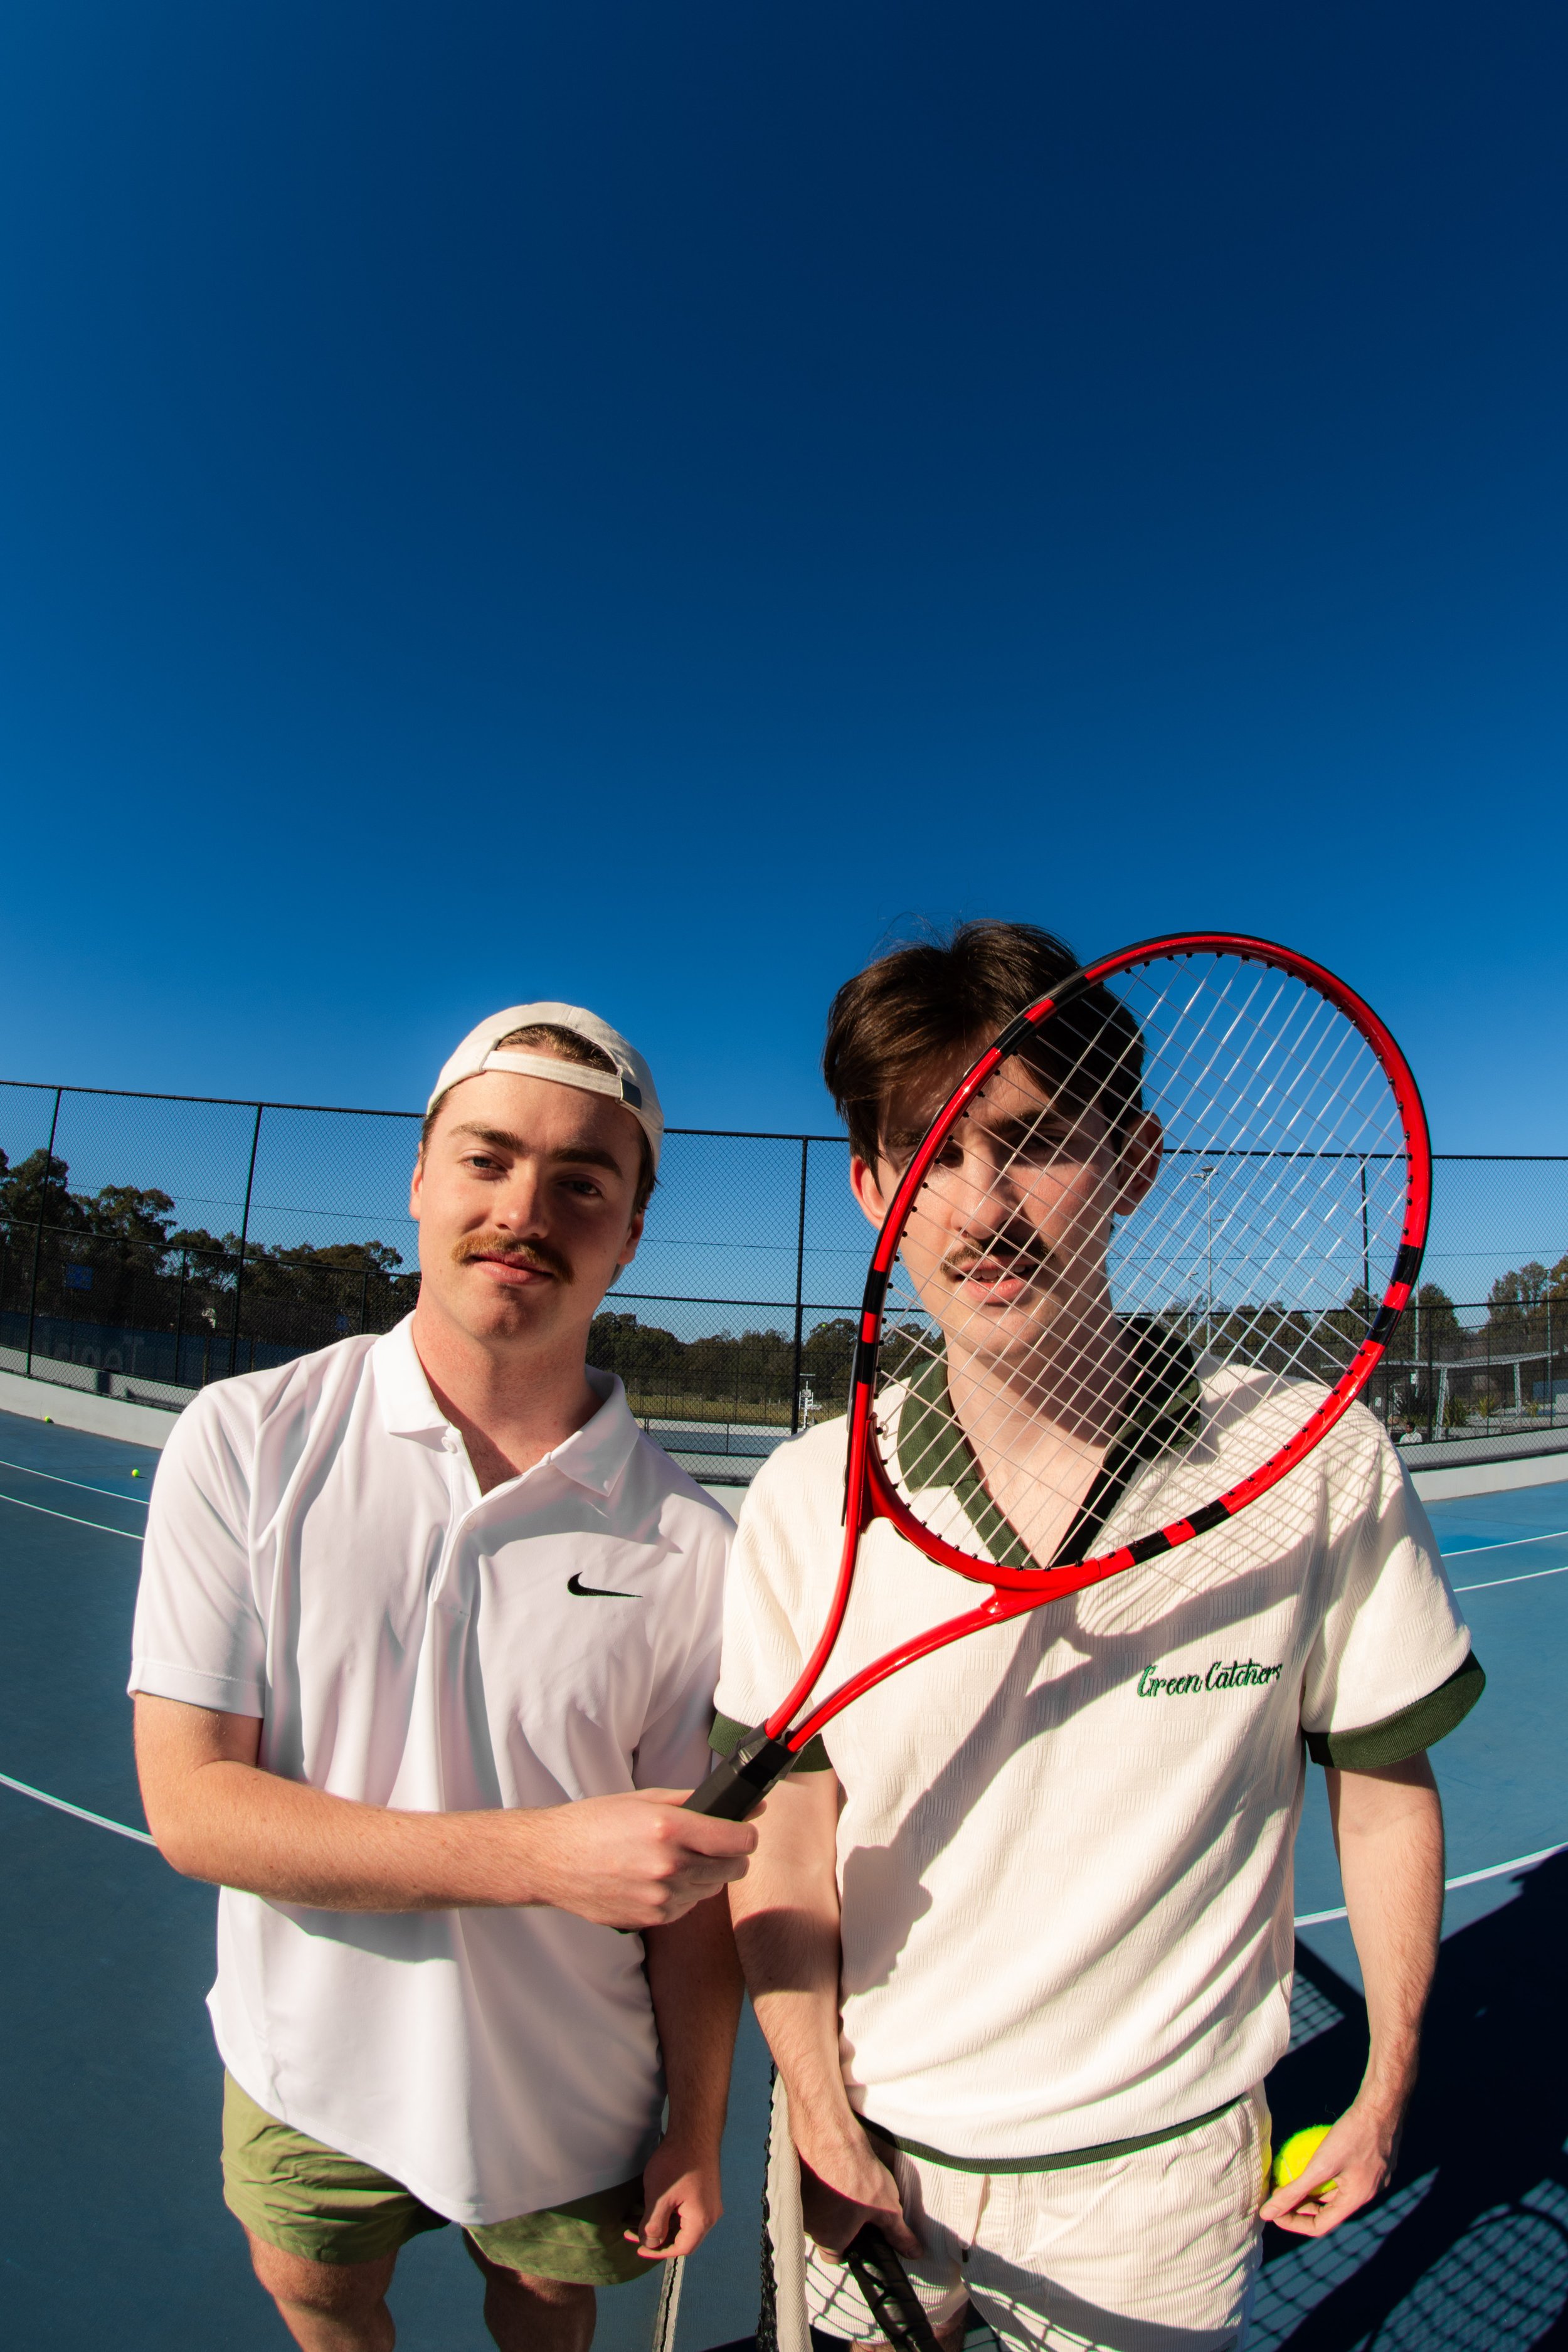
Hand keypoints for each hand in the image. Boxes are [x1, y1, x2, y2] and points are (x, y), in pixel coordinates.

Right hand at [524, 1790, 756, 1927]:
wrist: (552, 1860)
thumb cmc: (595, 1823)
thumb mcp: (645, 1799)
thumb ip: (698, 1802)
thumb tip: (749, 1806)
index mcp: (670, 1829)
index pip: (740, 1840)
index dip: (746, 1833)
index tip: (742, 1830)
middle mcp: (669, 1866)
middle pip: (734, 1868)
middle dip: (730, 1854)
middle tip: (713, 1843)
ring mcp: (661, 1897)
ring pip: (713, 1889)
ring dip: (706, 1874)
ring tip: (677, 1858)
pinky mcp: (651, 1919)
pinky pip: (688, 1906)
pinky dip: (684, 1893)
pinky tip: (660, 1877)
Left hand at [630, 2132, 723, 2259]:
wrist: (694, 2130)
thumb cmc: (676, 2164)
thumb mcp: (659, 2197)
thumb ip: (653, 2225)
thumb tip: (650, 2244)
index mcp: (701, 2221)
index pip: (681, 2249)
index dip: (658, 2251)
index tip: (639, 2247)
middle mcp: (710, 2215)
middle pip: (683, 2238)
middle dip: (658, 2238)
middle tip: (635, 2233)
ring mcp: (709, 2202)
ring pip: (684, 2224)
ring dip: (663, 2224)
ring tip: (639, 2220)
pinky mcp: (705, 2191)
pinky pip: (687, 2211)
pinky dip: (670, 2213)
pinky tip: (654, 2206)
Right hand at [795, 2128, 921, 2261]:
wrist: (828, 2132)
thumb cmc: (855, 2173)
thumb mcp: (887, 2207)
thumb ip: (898, 2233)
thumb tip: (913, 2252)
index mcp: (829, 2239)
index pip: (837, 2257)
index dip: (852, 2247)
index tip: (864, 2234)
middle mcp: (809, 2226)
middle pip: (827, 2232)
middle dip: (843, 2221)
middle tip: (861, 2203)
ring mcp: (800, 2201)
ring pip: (818, 2210)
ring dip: (832, 2201)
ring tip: (850, 2181)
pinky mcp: (795, 2179)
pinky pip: (810, 2189)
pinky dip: (822, 2183)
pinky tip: (836, 2168)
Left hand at [1261, 2096, 1402, 2236]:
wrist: (1382, 2105)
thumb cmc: (1352, 2134)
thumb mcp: (1321, 2165)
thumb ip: (1295, 2191)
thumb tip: (1268, 2212)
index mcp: (1356, 2200)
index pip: (1320, 2226)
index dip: (1294, 2222)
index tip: (1273, 2211)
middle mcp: (1366, 2194)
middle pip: (1329, 2211)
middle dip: (1301, 2208)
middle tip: (1278, 2194)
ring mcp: (1372, 2178)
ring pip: (1337, 2193)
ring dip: (1314, 2192)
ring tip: (1291, 2179)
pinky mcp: (1372, 2163)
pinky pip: (1345, 2177)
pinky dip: (1326, 2176)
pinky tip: (1310, 2159)